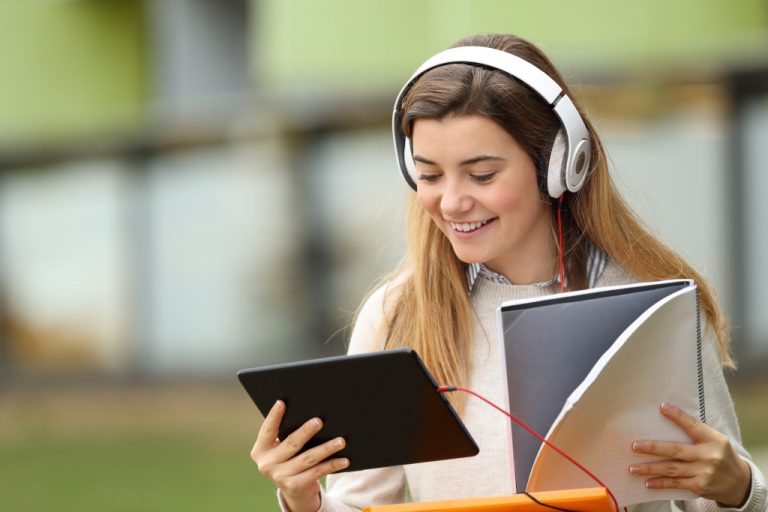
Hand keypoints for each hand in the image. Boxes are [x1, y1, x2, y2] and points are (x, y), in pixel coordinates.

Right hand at [251, 400, 349, 511]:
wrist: (294, 491)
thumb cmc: (289, 459)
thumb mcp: (281, 448)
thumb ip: (286, 434)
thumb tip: (310, 414)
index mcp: (260, 450)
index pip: (267, 430)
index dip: (273, 416)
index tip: (282, 402)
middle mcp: (267, 464)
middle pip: (291, 444)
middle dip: (306, 431)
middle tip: (319, 421)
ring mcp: (280, 477)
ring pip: (308, 459)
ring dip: (326, 449)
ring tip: (341, 441)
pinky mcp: (295, 486)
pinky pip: (317, 472)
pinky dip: (332, 465)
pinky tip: (344, 459)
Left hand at [628, 402, 751, 507]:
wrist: (738, 482)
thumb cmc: (719, 454)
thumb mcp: (715, 439)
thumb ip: (696, 432)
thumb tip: (667, 414)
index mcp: (713, 440)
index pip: (693, 425)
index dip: (678, 416)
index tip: (662, 407)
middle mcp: (709, 456)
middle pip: (676, 451)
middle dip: (653, 448)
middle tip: (635, 446)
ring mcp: (704, 473)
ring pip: (672, 469)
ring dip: (650, 468)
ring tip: (632, 468)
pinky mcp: (699, 487)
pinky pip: (676, 484)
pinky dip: (660, 483)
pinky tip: (647, 482)